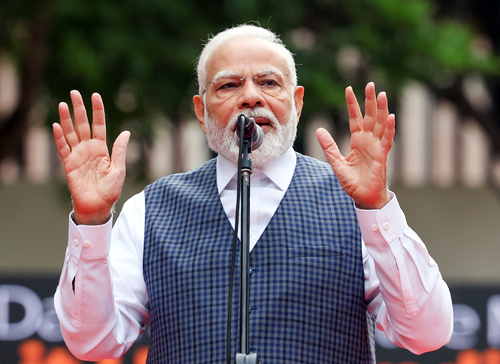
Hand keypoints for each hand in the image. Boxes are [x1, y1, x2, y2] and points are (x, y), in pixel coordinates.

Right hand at [53, 90, 129, 223]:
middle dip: (79, 109)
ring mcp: (78, 155)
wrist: (98, 207)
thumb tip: (126, 132)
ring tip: (63, 104)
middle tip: (74, 93)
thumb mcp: (119, 169)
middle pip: (82, 124)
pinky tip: (57, 125)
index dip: (97, 110)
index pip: (99, 125)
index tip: (95, 95)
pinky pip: (63, 148)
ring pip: (71, 133)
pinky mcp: (69, 164)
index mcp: (102, 149)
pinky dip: (59, 137)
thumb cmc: (110, 190)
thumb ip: (120, 150)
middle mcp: (89, 149)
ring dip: (66, 119)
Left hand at [316, 82, 394, 208]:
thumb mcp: (336, 162)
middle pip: (370, 116)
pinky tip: (390, 116)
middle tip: (370, 84)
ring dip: (381, 109)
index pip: (355, 118)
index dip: (352, 104)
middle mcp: (368, 141)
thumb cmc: (352, 182)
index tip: (348, 89)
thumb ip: (329, 146)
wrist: (363, 197)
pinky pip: (387, 139)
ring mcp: (377, 147)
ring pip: (380, 124)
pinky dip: (389, 128)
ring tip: (381, 94)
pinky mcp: (382, 156)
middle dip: (369, 101)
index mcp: (357, 141)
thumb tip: (319, 130)